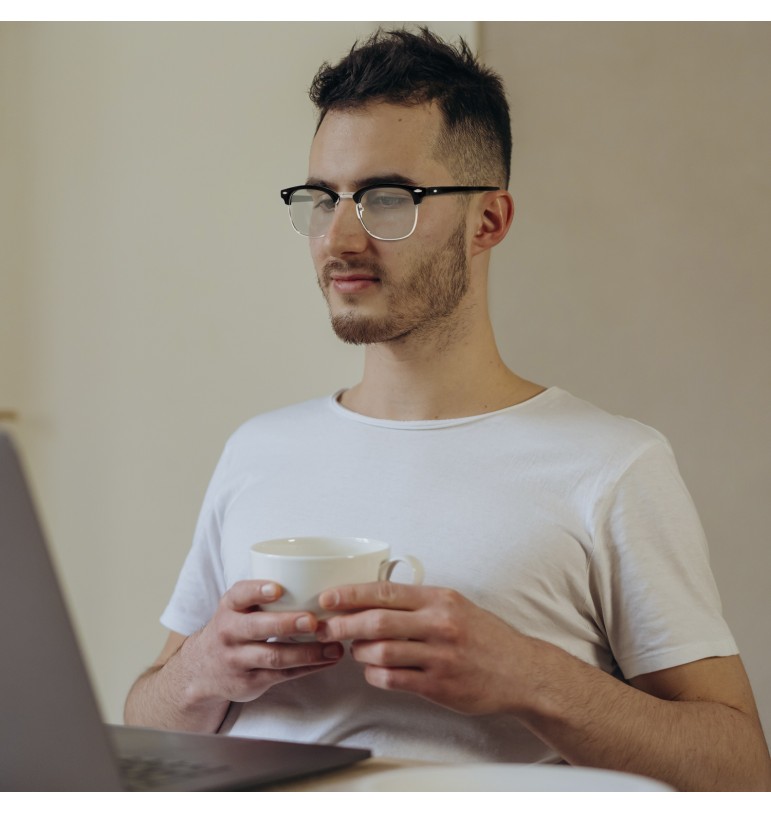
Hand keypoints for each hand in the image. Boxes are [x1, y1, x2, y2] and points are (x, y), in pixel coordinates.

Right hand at [179, 579, 343, 705]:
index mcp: (229, 607)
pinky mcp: (249, 682)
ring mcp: (237, 660)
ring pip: (273, 656)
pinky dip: (308, 668)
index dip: (258, 591)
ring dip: (307, 652)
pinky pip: (282, 675)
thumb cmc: (234, 627)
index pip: (240, 595)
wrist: (202, 669)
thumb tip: (315, 578)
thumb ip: (263, 596)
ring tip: (334, 646)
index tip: (278, 588)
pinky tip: (328, 660)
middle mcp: (229, 632)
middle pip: (257, 628)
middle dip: (285, 624)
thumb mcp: (237, 607)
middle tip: (312, 621)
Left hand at [315, 581, 534, 714]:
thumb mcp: (456, 605)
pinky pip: (393, 679)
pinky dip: (374, 674)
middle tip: (325, 627)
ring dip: (359, 651)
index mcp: (440, 599)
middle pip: (377, 621)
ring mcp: (439, 656)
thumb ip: (419, 602)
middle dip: (344, 624)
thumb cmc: (485, 637)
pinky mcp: (439, 685)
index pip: (386, 592)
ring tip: (354, 649)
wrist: (521, 672)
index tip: (329, 597)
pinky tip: (372, 670)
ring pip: (381, 652)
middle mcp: (439, 624)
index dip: (352, 594)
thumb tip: (373, 599)